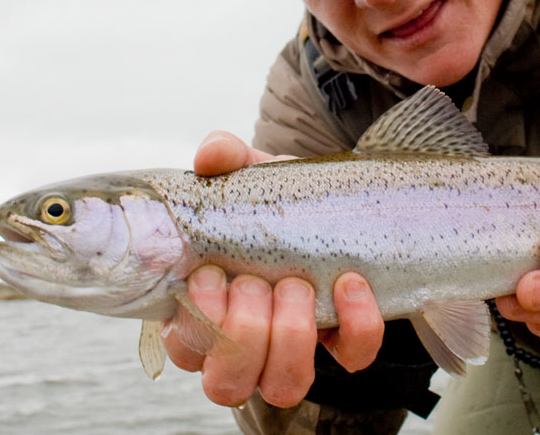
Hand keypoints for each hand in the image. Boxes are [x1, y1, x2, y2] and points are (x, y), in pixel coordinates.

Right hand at [162, 131, 384, 407]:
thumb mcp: (250, 176)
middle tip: (256, 283)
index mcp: (206, 309)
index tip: (211, 275)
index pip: (184, 347)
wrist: (337, 203)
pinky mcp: (345, 342)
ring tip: (296, 286)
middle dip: (243, 332)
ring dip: (289, 339)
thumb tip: (211, 154)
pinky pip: (351, 357)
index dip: (196, 322)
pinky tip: (350, 284)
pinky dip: (354, 324)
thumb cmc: (276, 202)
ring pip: (283, 386)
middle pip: (226, 382)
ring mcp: (296, 349)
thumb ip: (225, 158)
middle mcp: (245, 343)